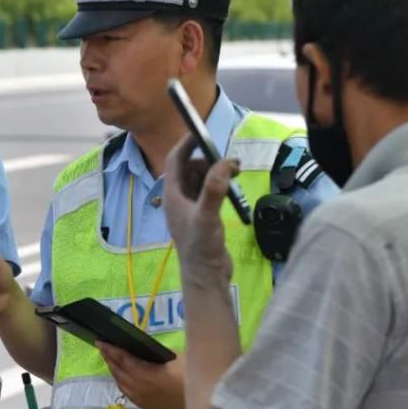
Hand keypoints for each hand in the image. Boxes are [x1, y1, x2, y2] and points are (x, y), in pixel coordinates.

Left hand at [98, 342, 185, 408]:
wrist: (207, 399)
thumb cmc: (191, 373)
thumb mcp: (174, 356)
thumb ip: (154, 353)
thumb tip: (141, 348)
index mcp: (146, 374)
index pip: (123, 359)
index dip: (111, 350)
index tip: (100, 341)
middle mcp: (140, 388)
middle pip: (119, 371)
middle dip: (110, 358)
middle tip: (103, 346)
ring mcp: (143, 399)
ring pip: (121, 383)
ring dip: (114, 370)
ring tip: (110, 359)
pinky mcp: (148, 406)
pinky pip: (128, 392)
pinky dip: (121, 382)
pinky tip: (121, 376)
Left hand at [162, 135, 237, 286]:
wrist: (205, 277)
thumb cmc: (201, 247)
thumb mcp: (208, 216)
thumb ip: (214, 189)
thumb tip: (224, 163)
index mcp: (172, 195)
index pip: (175, 160)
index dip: (186, 143)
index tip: (201, 131)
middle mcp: (177, 199)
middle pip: (189, 168)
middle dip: (207, 160)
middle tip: (230, 161)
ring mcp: (189, 208)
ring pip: (200, 179)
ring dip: (214, 172)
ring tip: (235, 172)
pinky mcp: (200, 216)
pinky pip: (207, 191)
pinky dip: (218, 184)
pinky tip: (231, 188)